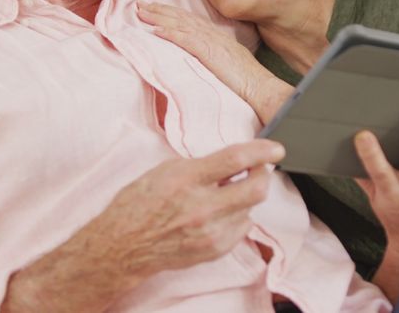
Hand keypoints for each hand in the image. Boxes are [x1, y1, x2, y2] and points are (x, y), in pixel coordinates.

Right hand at [90, 140, 285, 275]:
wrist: (123, 244)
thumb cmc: (139, 203)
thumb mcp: (167, 170)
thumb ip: (203, 165)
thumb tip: (235, 162)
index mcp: (187, 179)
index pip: (236, 160)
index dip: (262, 151)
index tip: (275, 148)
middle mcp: (202, 207)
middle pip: (256, 188)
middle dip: (264, 174)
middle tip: (259, 168)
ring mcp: (211, 232)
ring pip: (251, 208)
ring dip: (245, 197)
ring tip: (224, 194)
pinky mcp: (215, 250)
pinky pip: (242, 228)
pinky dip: (237, 217)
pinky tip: (218, 214)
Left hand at [137, 1, 291, 122]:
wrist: (260, 86)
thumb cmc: (247, 80)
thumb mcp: (228, 62)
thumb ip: (214, 55)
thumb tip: (202, 56)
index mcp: (216, 37)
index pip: (190, 20)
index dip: (171, 13)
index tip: (155, 8)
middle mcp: (212, 34)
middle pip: (182, 18)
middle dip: (160, 10)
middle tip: (139, 4)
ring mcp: (211, 42)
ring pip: (180, 24)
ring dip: (159, 17)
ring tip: (141, 12)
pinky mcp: (209, 52)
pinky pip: (186, 40)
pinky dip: (170, 33)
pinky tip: (156, 29)